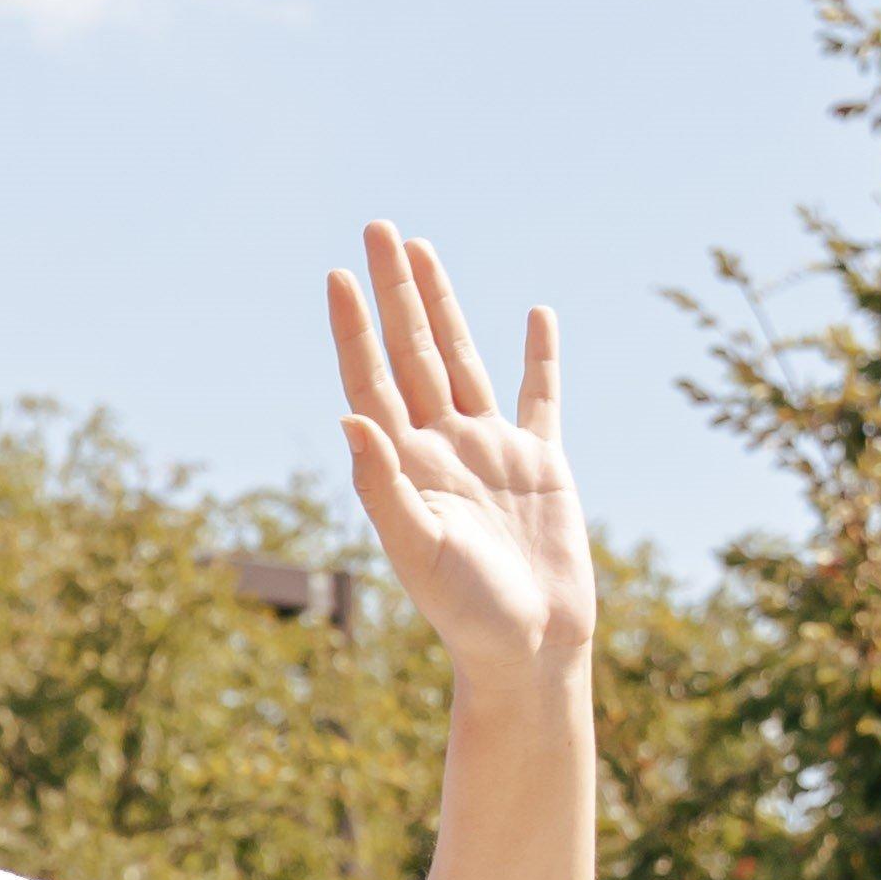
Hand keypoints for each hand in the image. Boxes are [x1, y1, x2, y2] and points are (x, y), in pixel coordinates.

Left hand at [330, 223, 592, 685]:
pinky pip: (539, 396)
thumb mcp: (418, 549)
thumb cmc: (468, 613)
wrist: (530, 650)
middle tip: (377, 229)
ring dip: (442, 305)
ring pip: (461, 360)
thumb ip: (382, 485)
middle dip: (396, 291)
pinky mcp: (541, 464)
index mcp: (406, 466)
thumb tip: (349, 418)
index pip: (372, 381)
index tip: (339, 275)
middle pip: (412, 353)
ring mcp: (490, 451)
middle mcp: (442, 449)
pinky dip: (539, 355)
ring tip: (424, 252)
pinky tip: (535, 313)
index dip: (355, 329)